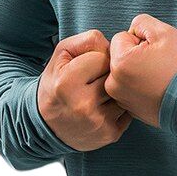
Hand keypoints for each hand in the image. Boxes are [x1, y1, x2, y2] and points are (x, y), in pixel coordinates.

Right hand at [37, 29, 132, 150]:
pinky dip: (120, 107)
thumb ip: (88, 40)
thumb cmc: (57, 82)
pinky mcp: (110, 134)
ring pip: (124, 93)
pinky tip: (105, 108)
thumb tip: (114, 45)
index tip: (87, 68)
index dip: (97, 59)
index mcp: (67, 83)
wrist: (47, 125)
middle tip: (95, 80)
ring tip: (99, 94)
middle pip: (115, 76)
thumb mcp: (62, 54)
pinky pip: (129, 111)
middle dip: (108, 74)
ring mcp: (98, 122)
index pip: (102, 57)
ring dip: (116, 91)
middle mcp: (83, 104)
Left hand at [105, 14, 176, 127]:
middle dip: (136, 56)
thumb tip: (132, 32)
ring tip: (159, 78)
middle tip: (159, 66)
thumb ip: (141, 22)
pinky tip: (158, 90)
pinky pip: (131, 90)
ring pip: (125, 73)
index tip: (157, 53)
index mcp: (119, 63)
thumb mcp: (164, 32)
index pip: (121, 37)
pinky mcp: (130, 110)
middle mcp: (114, 84)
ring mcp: (121, 99)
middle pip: (120, 56)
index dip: (141, 40)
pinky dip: (142, 88)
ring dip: (137, 72)